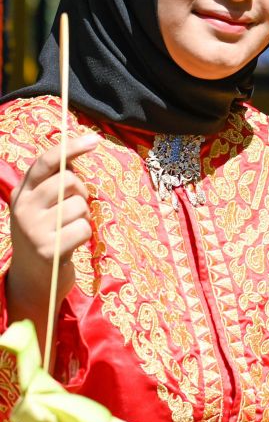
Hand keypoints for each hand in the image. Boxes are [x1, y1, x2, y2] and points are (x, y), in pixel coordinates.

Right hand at [6, 135, 98, 335]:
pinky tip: (71, 245)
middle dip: (81, 193)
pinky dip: (85, 236)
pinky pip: (83, 228)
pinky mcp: (48, 249)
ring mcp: (33, 228)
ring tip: (69, 231)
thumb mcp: (42, 209)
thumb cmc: (46, 237)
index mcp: (21, 194)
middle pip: (69, 180)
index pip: (45, 162)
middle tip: (75, 210)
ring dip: (84, 218)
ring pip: (79, 205)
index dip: (70, 147)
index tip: (94, 140)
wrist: (33, 281)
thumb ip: (55, 184)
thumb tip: (77, 152)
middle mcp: (23, 208)